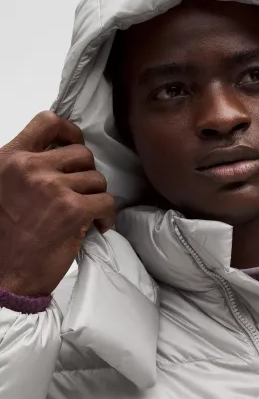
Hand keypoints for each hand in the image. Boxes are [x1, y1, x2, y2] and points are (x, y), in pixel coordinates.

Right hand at [0, 111, 114, 295]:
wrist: (4, 276)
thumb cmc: (5, 236)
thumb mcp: (4, 189)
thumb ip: (28, 168)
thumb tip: (62, 156)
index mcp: (10, 159)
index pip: (47, 122)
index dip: (69, 130)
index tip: (75, 144)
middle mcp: (30, 168)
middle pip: (82, 153)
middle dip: (86, 173)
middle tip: (80, 192)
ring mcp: (53, 188)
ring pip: (97, 179)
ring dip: (95, 196)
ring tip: (85, 213)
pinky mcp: (73, 210)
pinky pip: (107, 201)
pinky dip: (107, 215)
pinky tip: (98, 225)